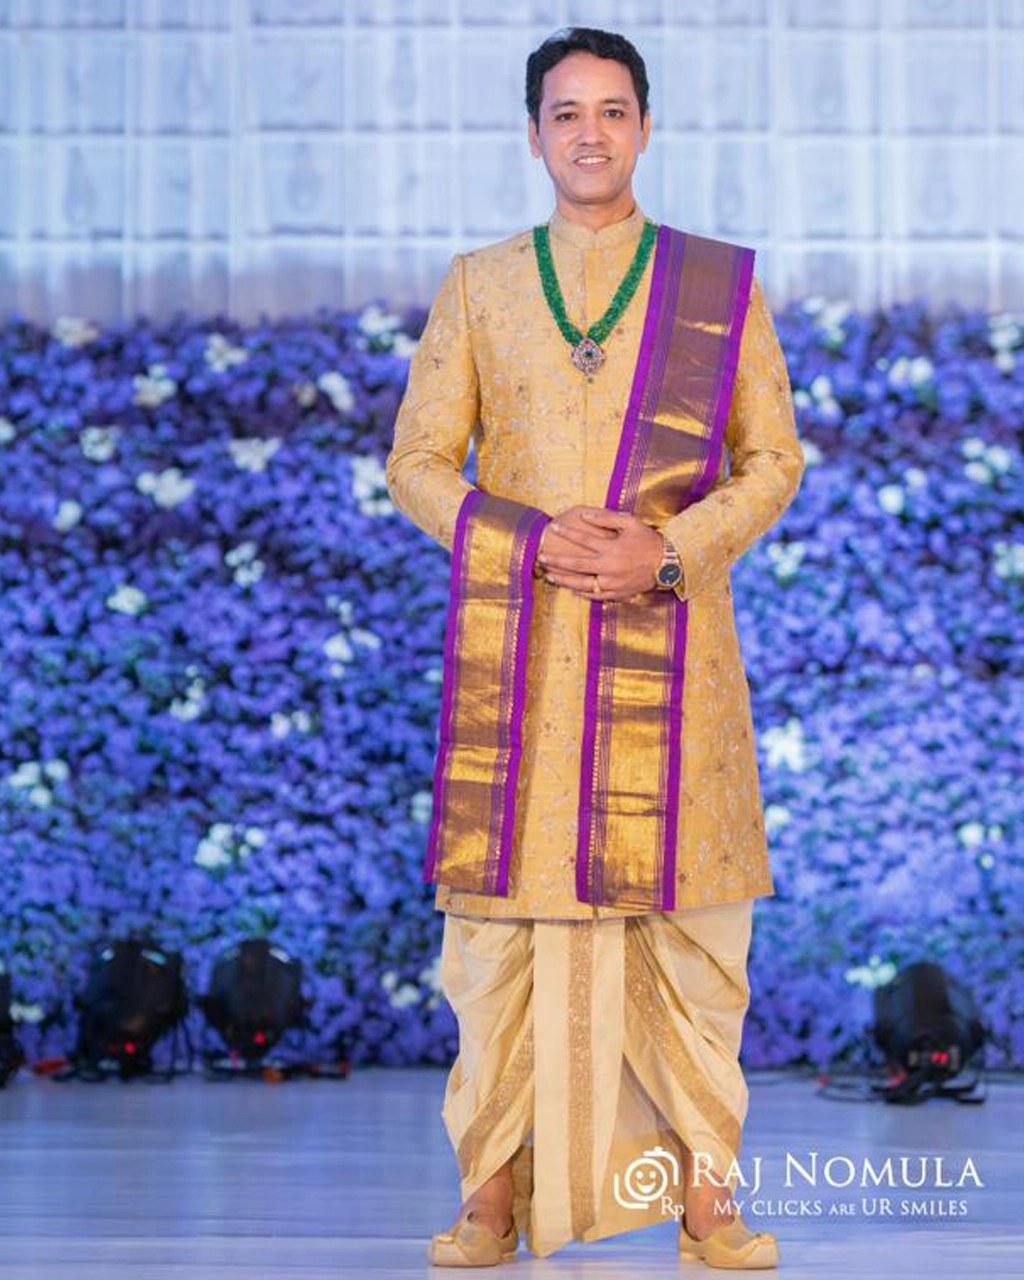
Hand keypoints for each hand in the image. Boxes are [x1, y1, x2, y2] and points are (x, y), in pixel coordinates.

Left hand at [537, 506, 663, 601]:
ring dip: (563, 580)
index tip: (553, 528)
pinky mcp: (617, 593)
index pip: (583, 539)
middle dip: (557, 561)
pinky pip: (594, 595)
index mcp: (612, 548)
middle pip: (577, 564)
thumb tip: (584, 514)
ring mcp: (612, 583)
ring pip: (581, 583)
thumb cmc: (647, 540)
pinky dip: (580, 592)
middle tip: (541, 557)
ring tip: (549, 575)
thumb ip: (606, 518)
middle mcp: (610, 567)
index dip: (566, 533)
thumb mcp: (630, 522)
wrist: (668, 564)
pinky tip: (569, 588)